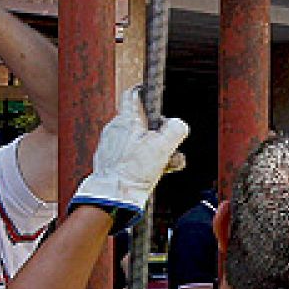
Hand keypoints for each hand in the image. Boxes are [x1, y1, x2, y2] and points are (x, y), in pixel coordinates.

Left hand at [71, 87, 189, 221]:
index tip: (152, 92)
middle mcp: (114, 131)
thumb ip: (175, 129)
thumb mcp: (162, 146)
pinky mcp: (110, 163)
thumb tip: (178, 124)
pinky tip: (153, 174)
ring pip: (138, 143)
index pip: (132, 95)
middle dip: (158, 134)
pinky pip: (130, 157)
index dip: (144, 91)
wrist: (113, 198)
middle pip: (141, 124)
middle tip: (169, 146)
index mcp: (125, 120)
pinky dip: (142, 163)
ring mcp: (110, 147)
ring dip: (154, 152)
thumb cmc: (132, 171)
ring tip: (165, 165)